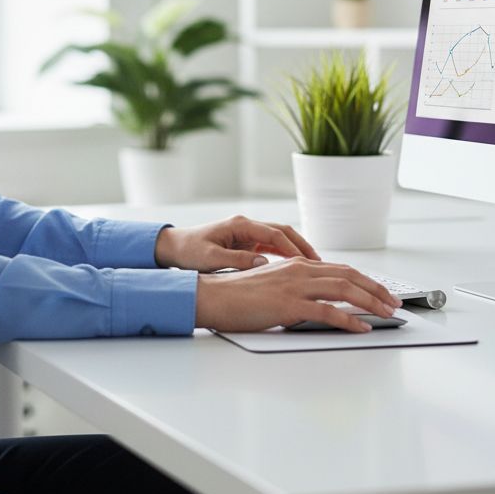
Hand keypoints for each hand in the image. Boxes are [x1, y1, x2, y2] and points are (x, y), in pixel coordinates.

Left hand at [154, 214, 320, 272]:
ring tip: (313, 266)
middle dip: (301, 245)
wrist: (174, 248)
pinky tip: (295, 268)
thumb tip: (262, 264)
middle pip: (282, 232)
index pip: (274, 234)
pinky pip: (270, 246)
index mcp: (239, 225)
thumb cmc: (189, 252)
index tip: (308, 261)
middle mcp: (246, 226)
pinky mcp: (245, 242)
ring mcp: (246, 233)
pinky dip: (284, 255)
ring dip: (295, 250)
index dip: (293, 247)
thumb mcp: (211, 259)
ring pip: (279, 238)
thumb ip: (237, 261)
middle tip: (320, 262)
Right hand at [194, 256, 402, 333]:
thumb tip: (321, 301)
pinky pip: (327, 311)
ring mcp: (295, 286)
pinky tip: (361, 327)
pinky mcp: (288, 304)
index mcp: (296, 265)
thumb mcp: (274, 286)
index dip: (366, 281)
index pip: (341, 269)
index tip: (383, 293)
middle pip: (349, 276)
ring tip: (387, 314)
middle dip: (377, 290)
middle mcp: (299, 270)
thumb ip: (297, 289)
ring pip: (344, 290)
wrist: (213, 297)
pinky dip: (349, 319)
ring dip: (371, 302)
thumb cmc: (239, 296)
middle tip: (395, 303)